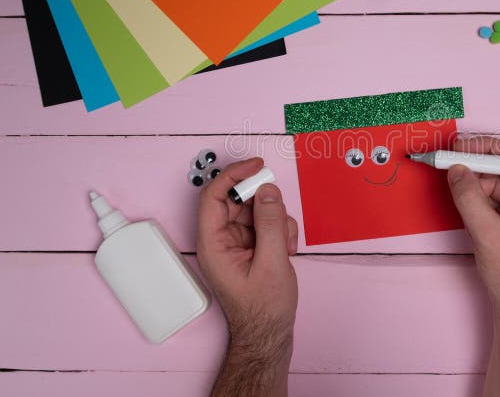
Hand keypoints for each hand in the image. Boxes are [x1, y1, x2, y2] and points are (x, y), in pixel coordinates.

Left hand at [197, 157, 298, 396]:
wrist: (270, 334)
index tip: (256, 166)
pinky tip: (286, 251)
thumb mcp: (272, 262)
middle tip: (280, 210)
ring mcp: (236, 243)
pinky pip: (265, 223)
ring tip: (286, 245)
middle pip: (237, 200)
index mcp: (213, 243)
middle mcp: (221, 239)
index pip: (214, 196)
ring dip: (277, 220)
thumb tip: (268, 191)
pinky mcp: (251, 247)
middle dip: (264, 203)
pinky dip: (280, 230)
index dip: (233, 175)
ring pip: (255, 210)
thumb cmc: (263, 308)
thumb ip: (271, 223)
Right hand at [447, 136, 499, 306]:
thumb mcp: (487, 232)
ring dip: (474, 181)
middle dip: (477, 164)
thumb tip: (456, 170)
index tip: (461, 147)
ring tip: (451, 179)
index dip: (486, 149)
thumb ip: (469, 197)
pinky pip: (493, 196)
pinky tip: (461, 195)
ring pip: (496, 181)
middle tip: (449, 159)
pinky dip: (476, 195)